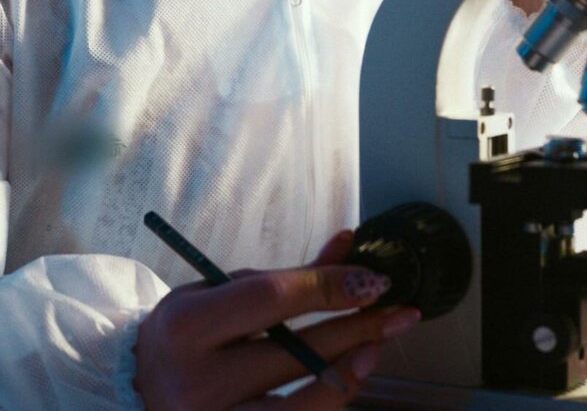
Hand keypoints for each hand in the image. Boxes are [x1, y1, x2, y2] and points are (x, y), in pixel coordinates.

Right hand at [134, 231, 420, 410]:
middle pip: (293, 353)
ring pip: (298, 406)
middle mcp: (194, 381)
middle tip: (398, 311)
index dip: (327, 287)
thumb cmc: (185, 334)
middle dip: (355, 328)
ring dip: (349, 373)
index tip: (372, 279)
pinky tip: (349, 378)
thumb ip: (286, 275)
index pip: (270, 300)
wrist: (135, 390)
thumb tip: (348, 243)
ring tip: (378, 346)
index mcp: (186, 326)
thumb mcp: (221, 292)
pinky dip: (325, 402)